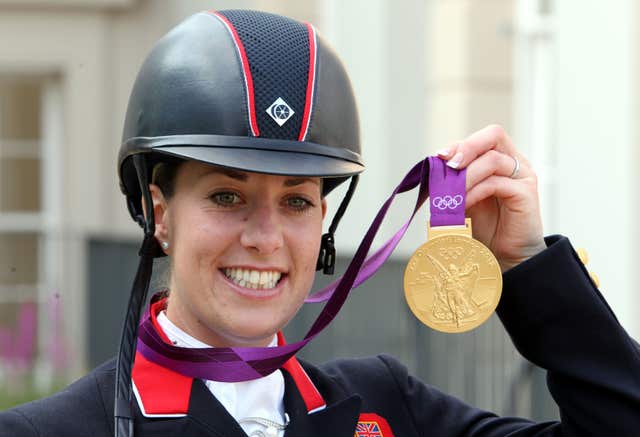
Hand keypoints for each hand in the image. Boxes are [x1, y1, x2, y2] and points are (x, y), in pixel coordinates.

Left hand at [437, 125, 546, 271]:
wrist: (506, 255)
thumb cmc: (485, 226)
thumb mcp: (464, 197)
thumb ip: (455, 180)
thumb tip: (432, 167)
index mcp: (500, 158)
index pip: (479, 139)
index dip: (458, 145)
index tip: (438, 158)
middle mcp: (514, 162)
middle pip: (493, 135)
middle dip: (466, 148)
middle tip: (448, 166)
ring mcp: (522, 176)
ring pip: (492, 159)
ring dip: (466, 175)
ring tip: (451, 193)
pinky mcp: (526, 192)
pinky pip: (497, 183)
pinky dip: (475, 191)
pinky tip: (463, 204)